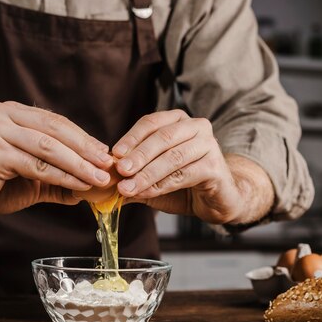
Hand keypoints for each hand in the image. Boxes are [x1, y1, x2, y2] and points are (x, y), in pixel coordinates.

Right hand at [0, 101, 114, 218]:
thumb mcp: (30, 178)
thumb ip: (58, 178)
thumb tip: (91, 187)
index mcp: (12, 112)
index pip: (56, 122)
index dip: (84, 138)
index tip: (106, 153)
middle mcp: (3, 114)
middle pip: (57, 130)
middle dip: (87, 149)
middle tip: (109, 165)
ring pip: (50, 147)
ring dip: (80, 165)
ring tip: (100, 178)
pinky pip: (38, 165)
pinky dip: (63, 176)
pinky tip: (80, 186)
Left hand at [111, 110, 273, 223]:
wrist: (217, 200)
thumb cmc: (184, 184)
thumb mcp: (153, 176)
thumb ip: (132, 175)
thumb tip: (103, 179)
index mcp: (179, 121)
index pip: (152, 122)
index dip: (131, 138)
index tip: (114, 154)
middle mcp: (197, 127)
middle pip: (163, 137)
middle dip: (138, 155)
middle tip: (120, 171)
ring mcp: (209, 145)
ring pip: (173, 157)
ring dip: (148, 173)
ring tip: (128, 187)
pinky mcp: (215, 166)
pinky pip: (184, 174)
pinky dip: (162, 184)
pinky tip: (147, 192)